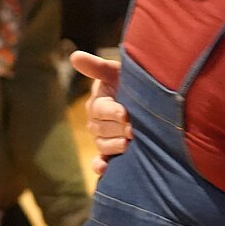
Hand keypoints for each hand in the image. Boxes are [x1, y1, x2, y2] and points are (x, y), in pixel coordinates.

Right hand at [74, 51, 130, 174]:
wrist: (149, 98)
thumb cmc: (132, 82)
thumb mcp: (118, 72)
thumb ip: (98, 67)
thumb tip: (74, 56)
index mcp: (98, 102)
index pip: (101, 109)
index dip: (112, 112)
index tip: (124, 114)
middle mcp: (97, 121)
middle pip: (102, 129)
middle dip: (118, 129)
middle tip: (134, 130)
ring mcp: (102, 138)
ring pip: (103, 145)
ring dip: (114, 146)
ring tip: (128, 144)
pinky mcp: (109, 152)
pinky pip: (100, 161)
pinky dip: (100, 165)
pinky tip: (104, 169)